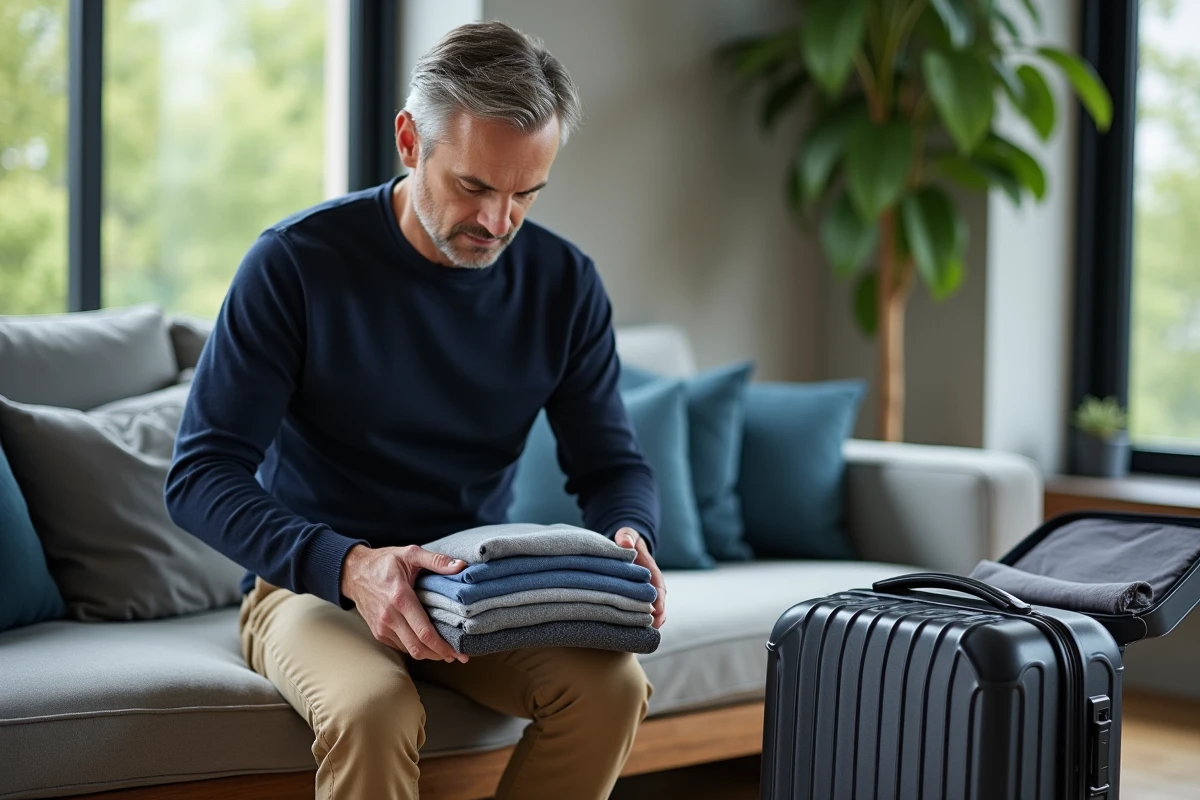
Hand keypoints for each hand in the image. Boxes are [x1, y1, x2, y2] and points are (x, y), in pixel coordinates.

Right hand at [340, 544, 468, 661]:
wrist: (353, 572)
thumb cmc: (383, 562)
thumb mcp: (410, 554)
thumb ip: (437, 560)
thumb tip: (461, 567)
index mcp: (400, 598)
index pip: (424, 632)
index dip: (444, 646)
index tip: (459, 652)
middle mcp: (390, 617)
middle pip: (418, 648)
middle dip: (440, 655)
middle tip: (458, 655)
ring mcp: (382, 627)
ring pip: (410, 651)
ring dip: (429, 654)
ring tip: (446, 651)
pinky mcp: (378, 632)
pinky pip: (400, 647)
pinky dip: (415, 648)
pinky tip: (427, 643)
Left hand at [614, 528, 665, 628]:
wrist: (625, 544)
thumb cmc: (627, 540)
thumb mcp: (627, 535)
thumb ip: (627, 537)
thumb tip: (626, 542)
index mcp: (651, 571)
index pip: (659, 588)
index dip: (659, 600)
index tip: (657, 610)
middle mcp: (651, 585)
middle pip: (658, 604)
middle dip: (656, 617)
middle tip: (652, 628)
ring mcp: (643, 593)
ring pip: (649, 611)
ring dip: (647, 622)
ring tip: (642, 636)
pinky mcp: (634, 597)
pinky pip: (638, 611)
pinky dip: (637, 622)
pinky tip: (630, 633)